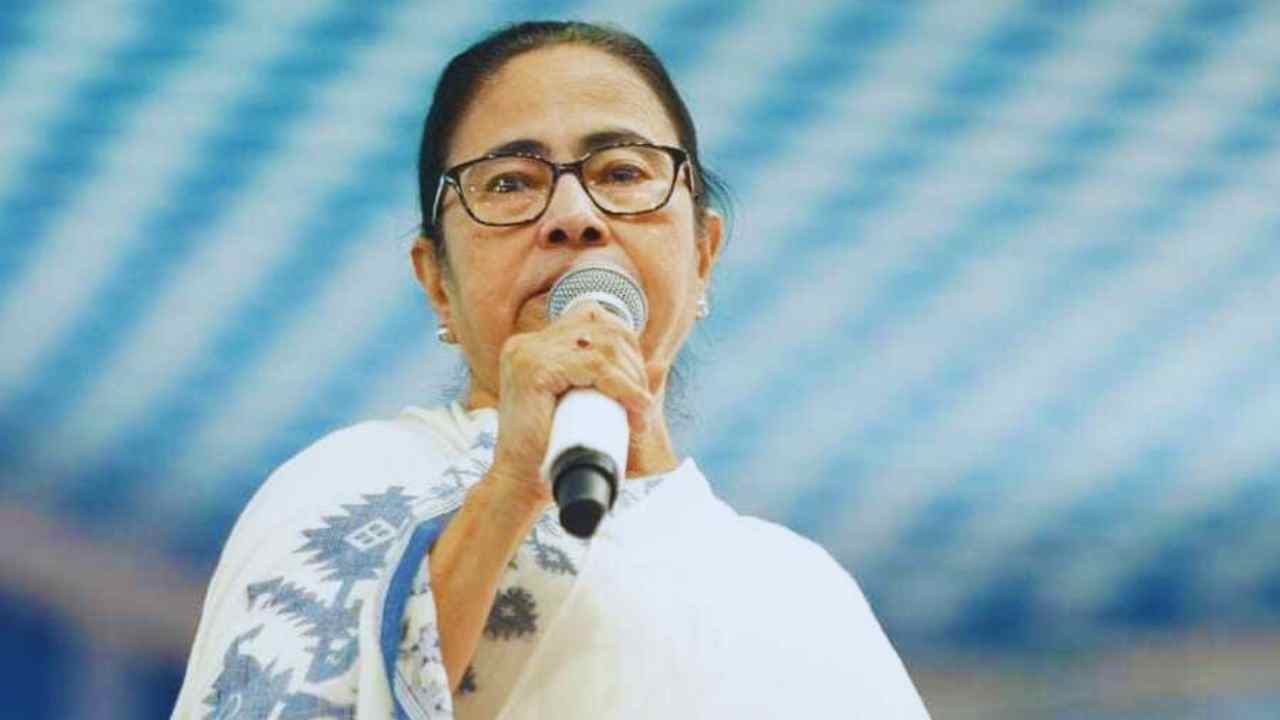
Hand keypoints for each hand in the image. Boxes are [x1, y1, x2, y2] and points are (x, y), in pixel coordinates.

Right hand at [486, 301, 655, 508]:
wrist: (522, 484)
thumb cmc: (556, 451)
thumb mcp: (596, 412)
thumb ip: (624, 387)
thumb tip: (662, 364)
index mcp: (536, 346)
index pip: (592, 316)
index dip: (626, 343)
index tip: (638, 383)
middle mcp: (528, 344)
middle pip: (603, 329)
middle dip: (634, 365)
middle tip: (642, 406)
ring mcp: (527, 353)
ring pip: (603, 348)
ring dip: (633, 380)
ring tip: (639, 413)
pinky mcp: (532, 370)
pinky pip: (593, 366)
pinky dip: (623, 387)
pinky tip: (636, 407)